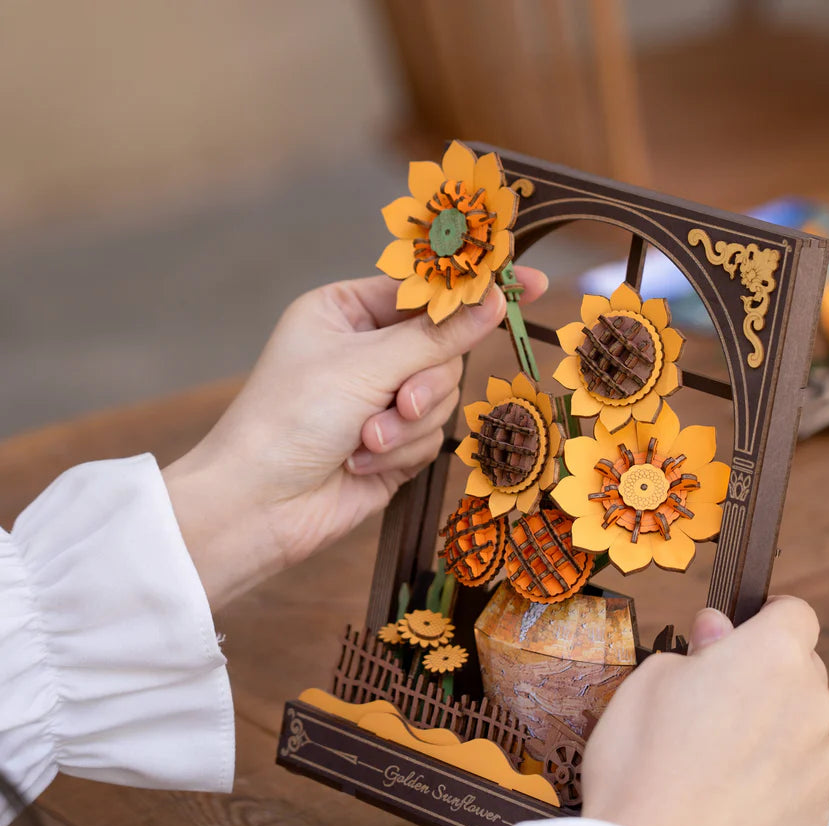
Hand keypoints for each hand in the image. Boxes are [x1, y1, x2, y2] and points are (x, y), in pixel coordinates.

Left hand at [163, 269, 547, 608]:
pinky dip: (401, 451)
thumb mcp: (365, 366)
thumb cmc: (290, 417)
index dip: (474, 288)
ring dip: (407, 426)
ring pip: (442, 397)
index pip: (425, 290)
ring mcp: (381, 399)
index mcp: (348, 311)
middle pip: (443, 350)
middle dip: (423, 385)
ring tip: (364, 442)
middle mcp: (367, 351)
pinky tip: (360, 462)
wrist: (259, 506)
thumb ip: (437, 336)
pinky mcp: (393, 444)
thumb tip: (497, 299)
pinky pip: (430, 437)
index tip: (534, 282)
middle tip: (400, 403)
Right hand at [580, 596, 828, 825]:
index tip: (739, 632)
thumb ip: (697, 647)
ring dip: (770, 726)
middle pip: (801, 669)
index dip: (766, 616)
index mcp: (772, 656)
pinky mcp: (815, 814)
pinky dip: (771, 776)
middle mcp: (810, 703)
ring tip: (710, 756)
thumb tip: (718, 633)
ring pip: (801, 724)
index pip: (795, 613)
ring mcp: (820, 763)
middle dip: (764, 673)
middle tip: (708, 697)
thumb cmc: (641, 758)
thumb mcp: (650, 677)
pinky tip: (724, 794)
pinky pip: (798, 776)